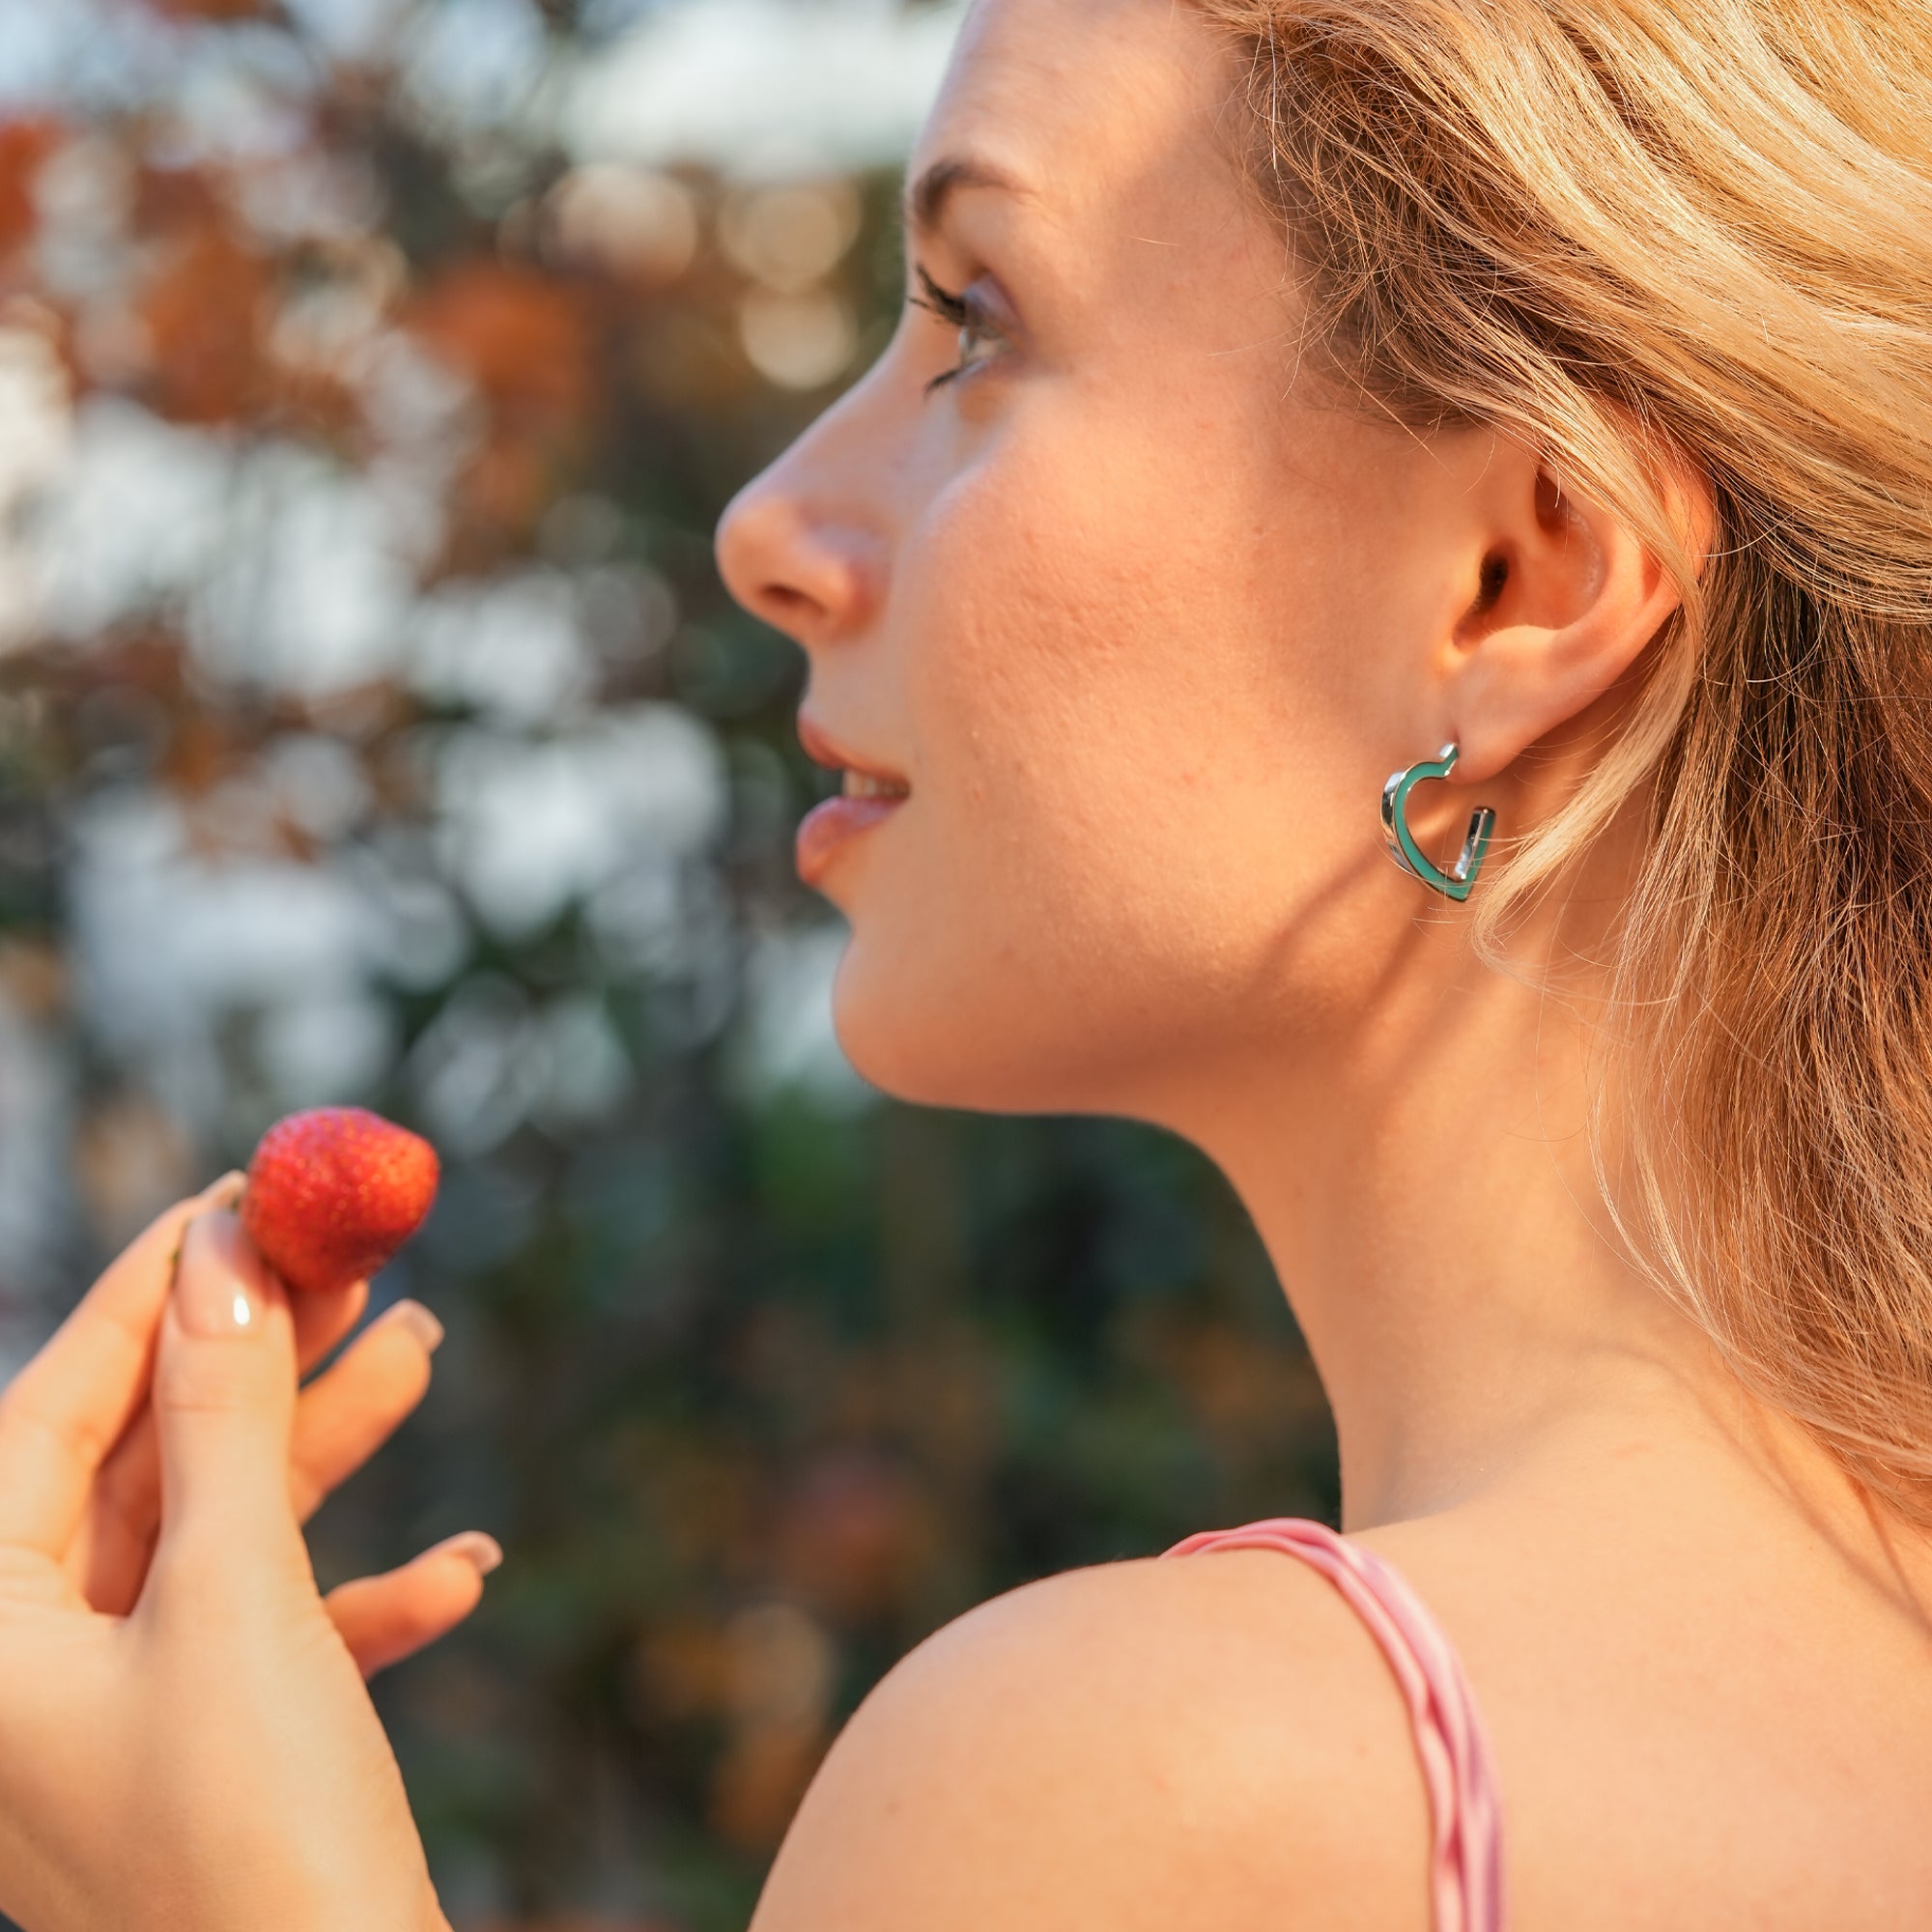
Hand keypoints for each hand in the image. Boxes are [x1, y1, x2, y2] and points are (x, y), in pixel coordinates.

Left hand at [0, 1186, 482, 1929]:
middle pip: (147, 1467)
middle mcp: (37, 1680)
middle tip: (349, 1260)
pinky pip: (284, 1639)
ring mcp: (131, 1727)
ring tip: (424, 1346)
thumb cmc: (254, 1845)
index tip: (232, 1200)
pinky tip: (463, 1573)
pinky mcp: (222, 1766)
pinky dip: (366, 1596)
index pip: (44, 1417)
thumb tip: (221, 1256)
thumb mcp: (232, 1600)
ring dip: (329, 1451)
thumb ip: (219, 1419)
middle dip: (257, 1364)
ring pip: (224, 1537)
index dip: (143, 1297)